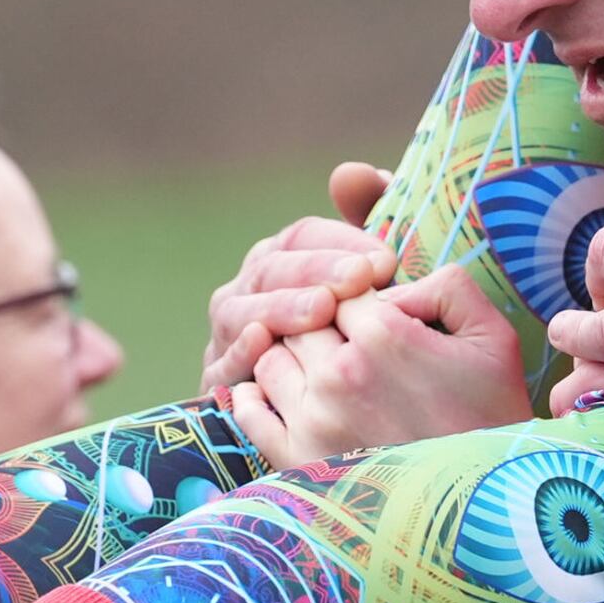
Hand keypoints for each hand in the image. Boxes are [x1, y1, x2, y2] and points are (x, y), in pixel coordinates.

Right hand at [199, 160, 396, 392]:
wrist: (355, 429)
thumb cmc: (368, 350)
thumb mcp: (378, 291)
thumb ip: (369, 223)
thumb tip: (354, 173)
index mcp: (281, 263)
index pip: (300, 237)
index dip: (339, 241)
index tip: (385, 257)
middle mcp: (246, 294)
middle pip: (270, 270)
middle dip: (315, 271)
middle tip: (360, 279)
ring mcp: (226, 338)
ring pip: (241, 313)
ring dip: (280, 308)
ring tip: (321, 310)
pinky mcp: (218, 386)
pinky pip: (221, 365)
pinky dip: (238, 352)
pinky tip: (262, 341)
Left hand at [229, 267, 532, 463]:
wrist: (485, 507)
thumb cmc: (492, 418)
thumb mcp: (494, 337)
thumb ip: (447, 287)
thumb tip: (391, 284)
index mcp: (383, 335)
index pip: (342, 289)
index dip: (358, 298)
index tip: (376, 318)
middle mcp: (338, 373)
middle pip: (303, 319)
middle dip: (323, 325)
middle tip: (349, 345)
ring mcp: (312, 417)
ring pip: (271, 357)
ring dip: (291, 357)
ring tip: (320, 372)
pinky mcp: (295, 458)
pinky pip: (249, 411)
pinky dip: (254, 396)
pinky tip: (275, 394)